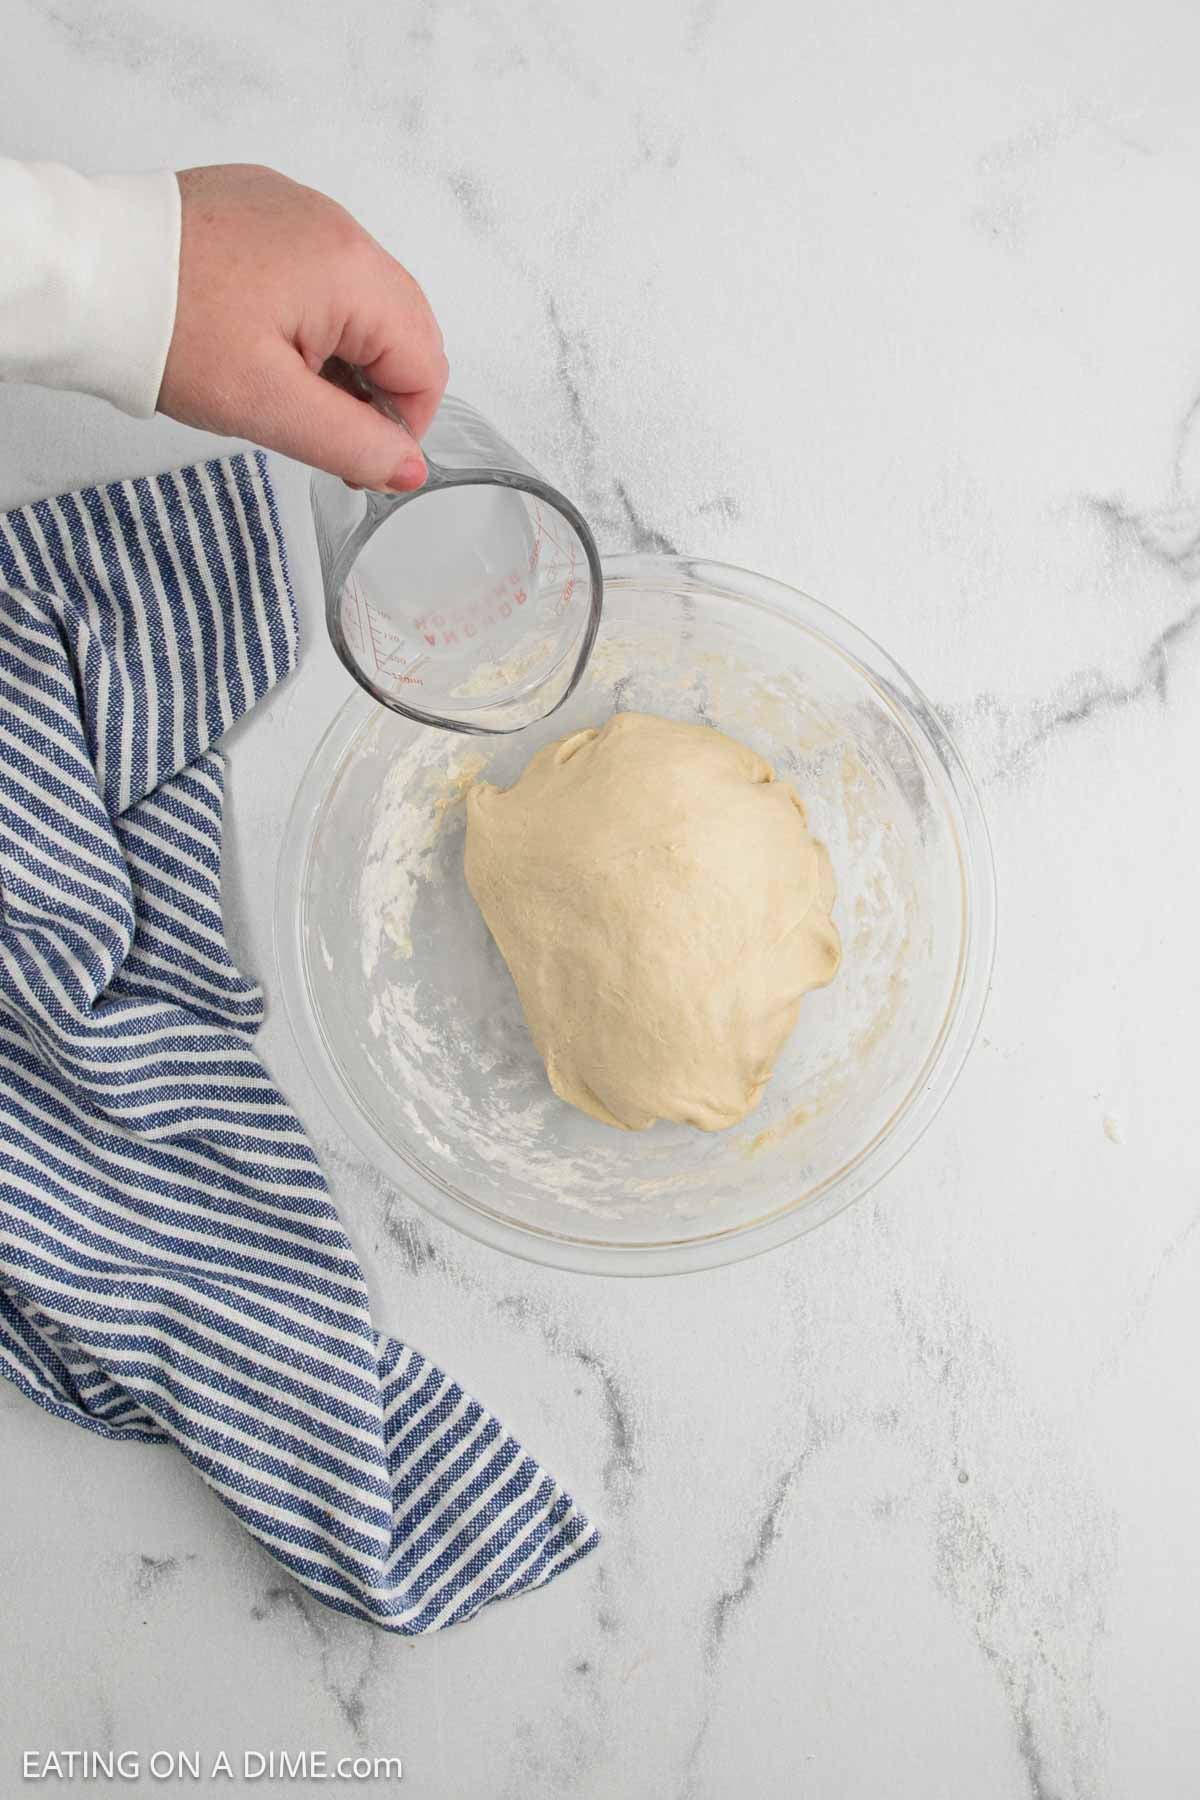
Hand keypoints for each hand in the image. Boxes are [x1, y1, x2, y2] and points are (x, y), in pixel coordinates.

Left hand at [159, 165, 447, 490]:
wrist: (87, 273)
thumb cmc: (169, 332)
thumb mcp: (268, 405)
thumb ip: (352, 442)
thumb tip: (409, 468)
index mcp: (350, 269)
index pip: (425, 363)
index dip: (402, 424)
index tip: (356, 458)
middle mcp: (336, 225)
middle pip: (402, 326)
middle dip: (377, 387)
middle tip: (323, 430)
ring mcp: (300, 209)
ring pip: (361, 299)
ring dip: (342, 353)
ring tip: (283, 384)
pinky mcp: (264, 206)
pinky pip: (317, 269)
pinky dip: (308, 314)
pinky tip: (263, 340)